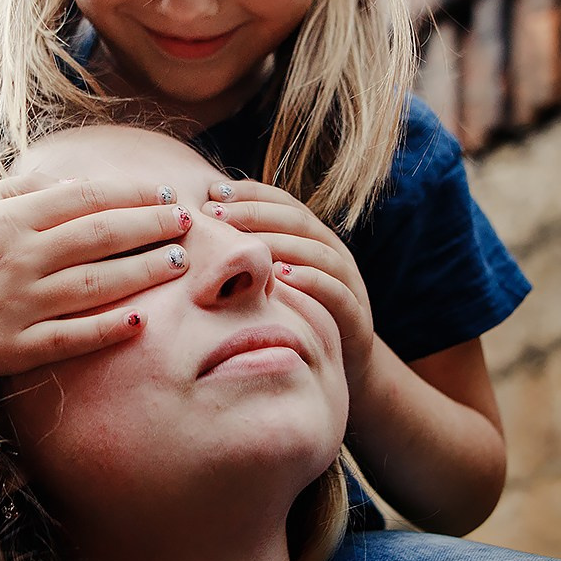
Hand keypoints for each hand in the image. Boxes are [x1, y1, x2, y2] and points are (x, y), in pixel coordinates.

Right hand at [0, 171, 192, 376]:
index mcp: (9, 219)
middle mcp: (17, 258)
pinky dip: (105, 330)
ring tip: (178, 261)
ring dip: (142, 271)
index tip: (165, 194)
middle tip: (188, 221)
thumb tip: (70, 178)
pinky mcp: (15, 347)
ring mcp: (18, 304)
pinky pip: (69, 337)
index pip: (83, 198)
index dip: (129, 194)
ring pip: (93, 284)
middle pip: (98, 236)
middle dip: (150, 226)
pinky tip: (140, 321)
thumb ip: (20, 190)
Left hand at [202, 180, 375, 396]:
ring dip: (280, 243)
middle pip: (297, 221)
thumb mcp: (272, 285)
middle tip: (215, 215)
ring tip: (244, 243)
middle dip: (254, 213)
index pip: (283, 203)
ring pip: (318, 251)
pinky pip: (337, 290)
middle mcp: (333, 253)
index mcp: (313, 239)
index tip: (212, 192)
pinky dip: (311, 280)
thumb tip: (203, 227)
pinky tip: (282, 277)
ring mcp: (349, 282)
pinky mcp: (357, 315)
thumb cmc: (296, 320)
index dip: (250, 194)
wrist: (342, 367)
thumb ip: (250, 256)